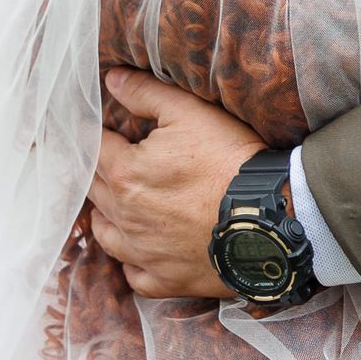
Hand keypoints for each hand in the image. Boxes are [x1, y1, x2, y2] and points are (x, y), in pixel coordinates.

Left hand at [89, 68, 264, 299]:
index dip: (97, 135)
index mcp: (123, 174)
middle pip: (93, 191)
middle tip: (115, 160)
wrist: (268, 216)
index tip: (106, 131)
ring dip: (108, 216)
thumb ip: (145, 93)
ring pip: (105, 235)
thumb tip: (111, 79)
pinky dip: (134, 261)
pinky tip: (144, 247)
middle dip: (100, 172)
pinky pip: (134, 275)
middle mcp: (123, 218)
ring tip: (122, 203)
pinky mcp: (165, 280)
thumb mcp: (190, 113)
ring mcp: (142, 254)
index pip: (93, 149)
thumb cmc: (228, 160)